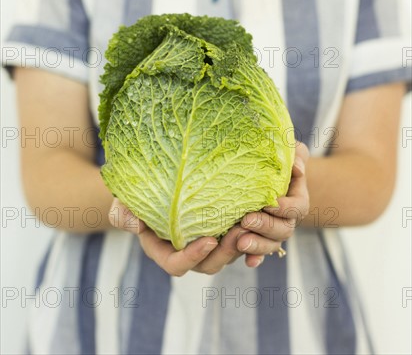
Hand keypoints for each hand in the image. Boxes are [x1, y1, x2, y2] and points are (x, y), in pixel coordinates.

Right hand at [108, 142, 309, 274]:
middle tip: (239, 233)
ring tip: (253, 223)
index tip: (209, 239)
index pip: (176, 264)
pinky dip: (250, 232)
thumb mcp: (124, 200)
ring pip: (228, 253)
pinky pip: (238, 237)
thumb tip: (135, 226)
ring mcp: (206, 239)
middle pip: (208, 264)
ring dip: (241, 244)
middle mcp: (187, 250)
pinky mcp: (221, 227)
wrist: (154, 180)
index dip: (192, 257)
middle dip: (225, 254)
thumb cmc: (135, 193)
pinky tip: (261, 213)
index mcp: (163, 249)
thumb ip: (123, 213)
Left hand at [238, 141, 309, 266]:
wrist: (264, 171)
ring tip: (240, 242)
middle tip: (246, 219)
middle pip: (283, 229)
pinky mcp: (257, 238)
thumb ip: (296, 154)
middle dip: (265, 226)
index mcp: (296, 198)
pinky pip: (259, 254)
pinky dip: (255, 259)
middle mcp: (286, 218)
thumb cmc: (277, 158)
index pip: (298, 207)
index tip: (270, 202)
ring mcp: (272, 231)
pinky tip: (247, 262)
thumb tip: (296, 168)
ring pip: (272, 245)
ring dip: (258, 246)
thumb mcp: (289, 149)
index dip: (286, 208)